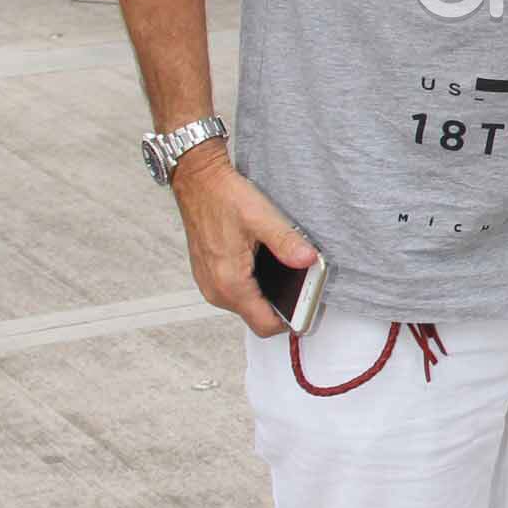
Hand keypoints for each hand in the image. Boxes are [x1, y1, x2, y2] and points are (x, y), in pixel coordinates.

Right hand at [170, 142, 317, 334]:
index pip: (265, 325)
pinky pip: (237, 292)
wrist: (198, 182)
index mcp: (230, 282)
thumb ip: (287, 243)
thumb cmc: (223, 197)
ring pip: (247, 306)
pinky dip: (253, 284)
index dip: (290, 319)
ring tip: (280, 268)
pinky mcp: (209, 275)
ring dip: (267, 294)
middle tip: (300, 281)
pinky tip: (262, 262)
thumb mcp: (262, 217)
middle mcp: (216, 290)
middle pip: (257, 317)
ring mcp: (210, 284)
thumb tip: (308, 261)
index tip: (307, 304)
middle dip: (281, 304)